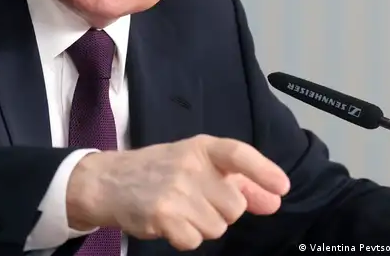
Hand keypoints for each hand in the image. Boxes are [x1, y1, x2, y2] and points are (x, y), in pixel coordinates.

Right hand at [66, 134, 290, 249]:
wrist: (107, 182)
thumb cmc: (158, 172)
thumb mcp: (196, 166)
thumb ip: (238, 182)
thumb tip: (274, 200)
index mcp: (201, 148)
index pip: (238, 154)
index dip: (263, 171)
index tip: (282, 188)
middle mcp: (190, 165)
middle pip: (234, 206)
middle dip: (221, 212)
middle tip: (196, 202)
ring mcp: (176, 190)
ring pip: (217, 227)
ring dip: (202, 227)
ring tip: (180, 211)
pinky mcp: (162, 215)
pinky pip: (194, 241)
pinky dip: (184, 238)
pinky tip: (169, 223)